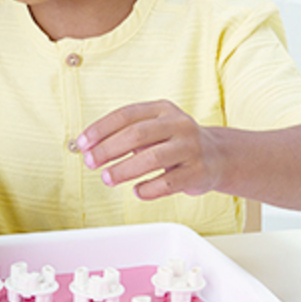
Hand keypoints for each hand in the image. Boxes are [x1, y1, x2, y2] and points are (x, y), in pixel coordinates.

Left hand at [72, 100, 224, 202]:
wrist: (218, 156)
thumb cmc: (175, 143)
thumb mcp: (154, 129)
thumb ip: (125, 135)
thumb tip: (90, 148)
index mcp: (162, 109)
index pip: (126, 115)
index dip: (100, 129)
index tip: (82, 144)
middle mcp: (179, 125)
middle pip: (137, 135)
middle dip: (108, 150)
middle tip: (91, 162)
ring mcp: (191, 148)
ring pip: (153, 158)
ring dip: (124, 170)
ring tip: (107, 178)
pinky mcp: (198, 172)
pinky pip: (168, 182)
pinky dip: (149, 189)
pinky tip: (137, 191)